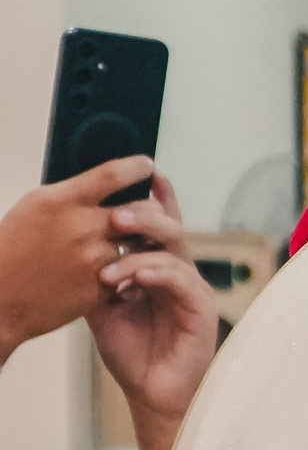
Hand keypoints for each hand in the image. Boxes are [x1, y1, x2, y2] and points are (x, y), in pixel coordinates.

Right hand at [0, 156, 156, 358]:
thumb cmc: (12, 249)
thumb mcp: (34, 208)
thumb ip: (71, 196)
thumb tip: (107, 184)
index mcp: (60, 201)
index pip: (114, 174)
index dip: (137, 167)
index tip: (146, 165)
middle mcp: (83, 227)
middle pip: (142, 208)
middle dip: (151, 208)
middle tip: (150, 209)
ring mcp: (96, 258)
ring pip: (141, 240)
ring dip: (143, 238)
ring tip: (138, 237)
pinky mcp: (103, 285)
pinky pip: (132, 267)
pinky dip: (133, 264)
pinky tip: (125, 264)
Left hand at [87, 174, 217, 431]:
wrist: (151, 393)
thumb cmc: (133, 352)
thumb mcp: (104, 305)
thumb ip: (101, 274)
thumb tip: (78, 240)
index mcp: (158, 268)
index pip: (158, 225)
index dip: (153, 198)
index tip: (139, 171)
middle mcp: (179, 272)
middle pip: (169, 227)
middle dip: (144, 211)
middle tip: (116, 209)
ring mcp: (192, 289)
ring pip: (175, 247)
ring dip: (144, 237)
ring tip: (116, 234)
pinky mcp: (201, 309)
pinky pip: (179, 279)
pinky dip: (152, 272)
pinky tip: (128, 276)